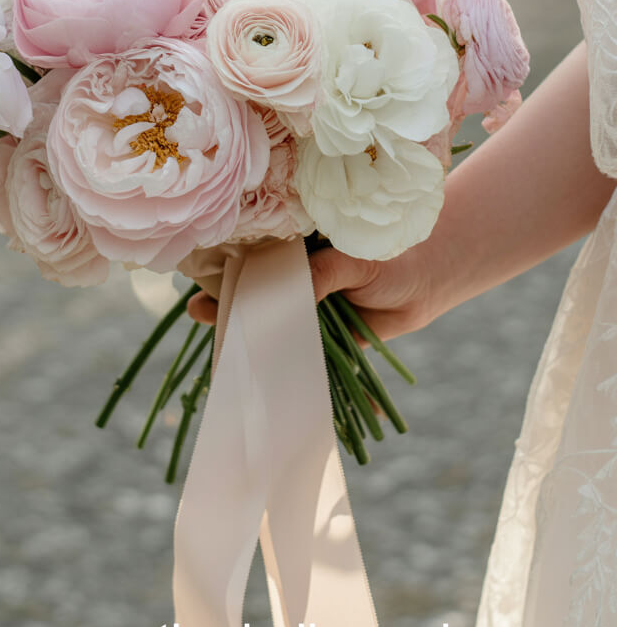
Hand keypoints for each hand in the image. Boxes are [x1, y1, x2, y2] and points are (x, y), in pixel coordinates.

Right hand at [187, 240, 437, 340]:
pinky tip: (261, 375)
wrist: (427, 283)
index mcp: (296, 252)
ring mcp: (306, 310)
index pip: (252, 259)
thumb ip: (322, 273)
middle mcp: (294, 281)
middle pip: (251, 294)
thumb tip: (291, 294)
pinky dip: (283, 365)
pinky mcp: (322, 340)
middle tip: (198, 311)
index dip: (226, 270)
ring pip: (270, 325)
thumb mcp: (354, 259)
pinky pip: (299, 353)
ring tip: (220, 344)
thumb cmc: (391, 256)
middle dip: (225, 304)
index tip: (202, 278)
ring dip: (248, 337)